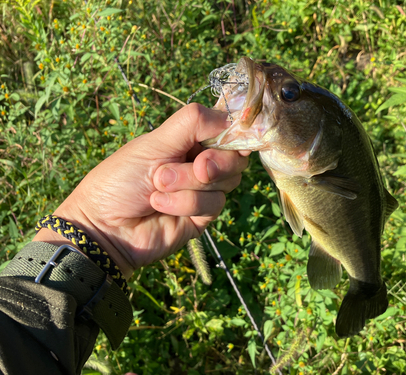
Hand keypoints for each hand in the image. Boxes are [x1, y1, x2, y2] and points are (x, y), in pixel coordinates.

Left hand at [33, 104, 248, 277]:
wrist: (104, 226)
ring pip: (227, 181)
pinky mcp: (203, 217)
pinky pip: (214, 204)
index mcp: (190, 140)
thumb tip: (230, 117)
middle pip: (236, 157)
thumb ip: (192, 123)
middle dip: (213, 162)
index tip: (230, 138)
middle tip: (193, 165)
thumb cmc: (121, 179)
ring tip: (158, 187)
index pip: (227, 130)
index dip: (235, 134)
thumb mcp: (155, 143)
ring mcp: (203, 191)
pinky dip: (185, 203)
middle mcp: (201, 163)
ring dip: (190, 183)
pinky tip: (159, 205)